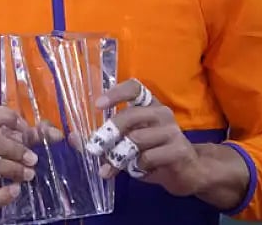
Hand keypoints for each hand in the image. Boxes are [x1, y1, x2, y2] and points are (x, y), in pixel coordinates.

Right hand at [0, 105, 41, 223]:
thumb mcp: (11, 147)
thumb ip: (32, 138)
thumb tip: (57, 134)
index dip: (7, 117)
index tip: (24, 128)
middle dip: (15, 148)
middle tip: (33, 159)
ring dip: (12, 168)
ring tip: (30, 174)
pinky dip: (4, 193)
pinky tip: (16, 190)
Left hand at [89, 79, 204, 195]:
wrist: (188, 173)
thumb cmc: (153, 153)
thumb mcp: (125, 145)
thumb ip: (103, 140)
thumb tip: (73, 138)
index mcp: (148, 105)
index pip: (135, 87)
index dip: (116, 93)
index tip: (98, 104)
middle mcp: (162, 113)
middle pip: (130, 116)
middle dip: (108, 133)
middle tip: (94, 149)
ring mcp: (172, 131)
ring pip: (137, 139)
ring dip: (120, 156)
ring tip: (112, 168)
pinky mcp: (179, 150)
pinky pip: (148, 157)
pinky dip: (137, 167)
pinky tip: (139, 171)